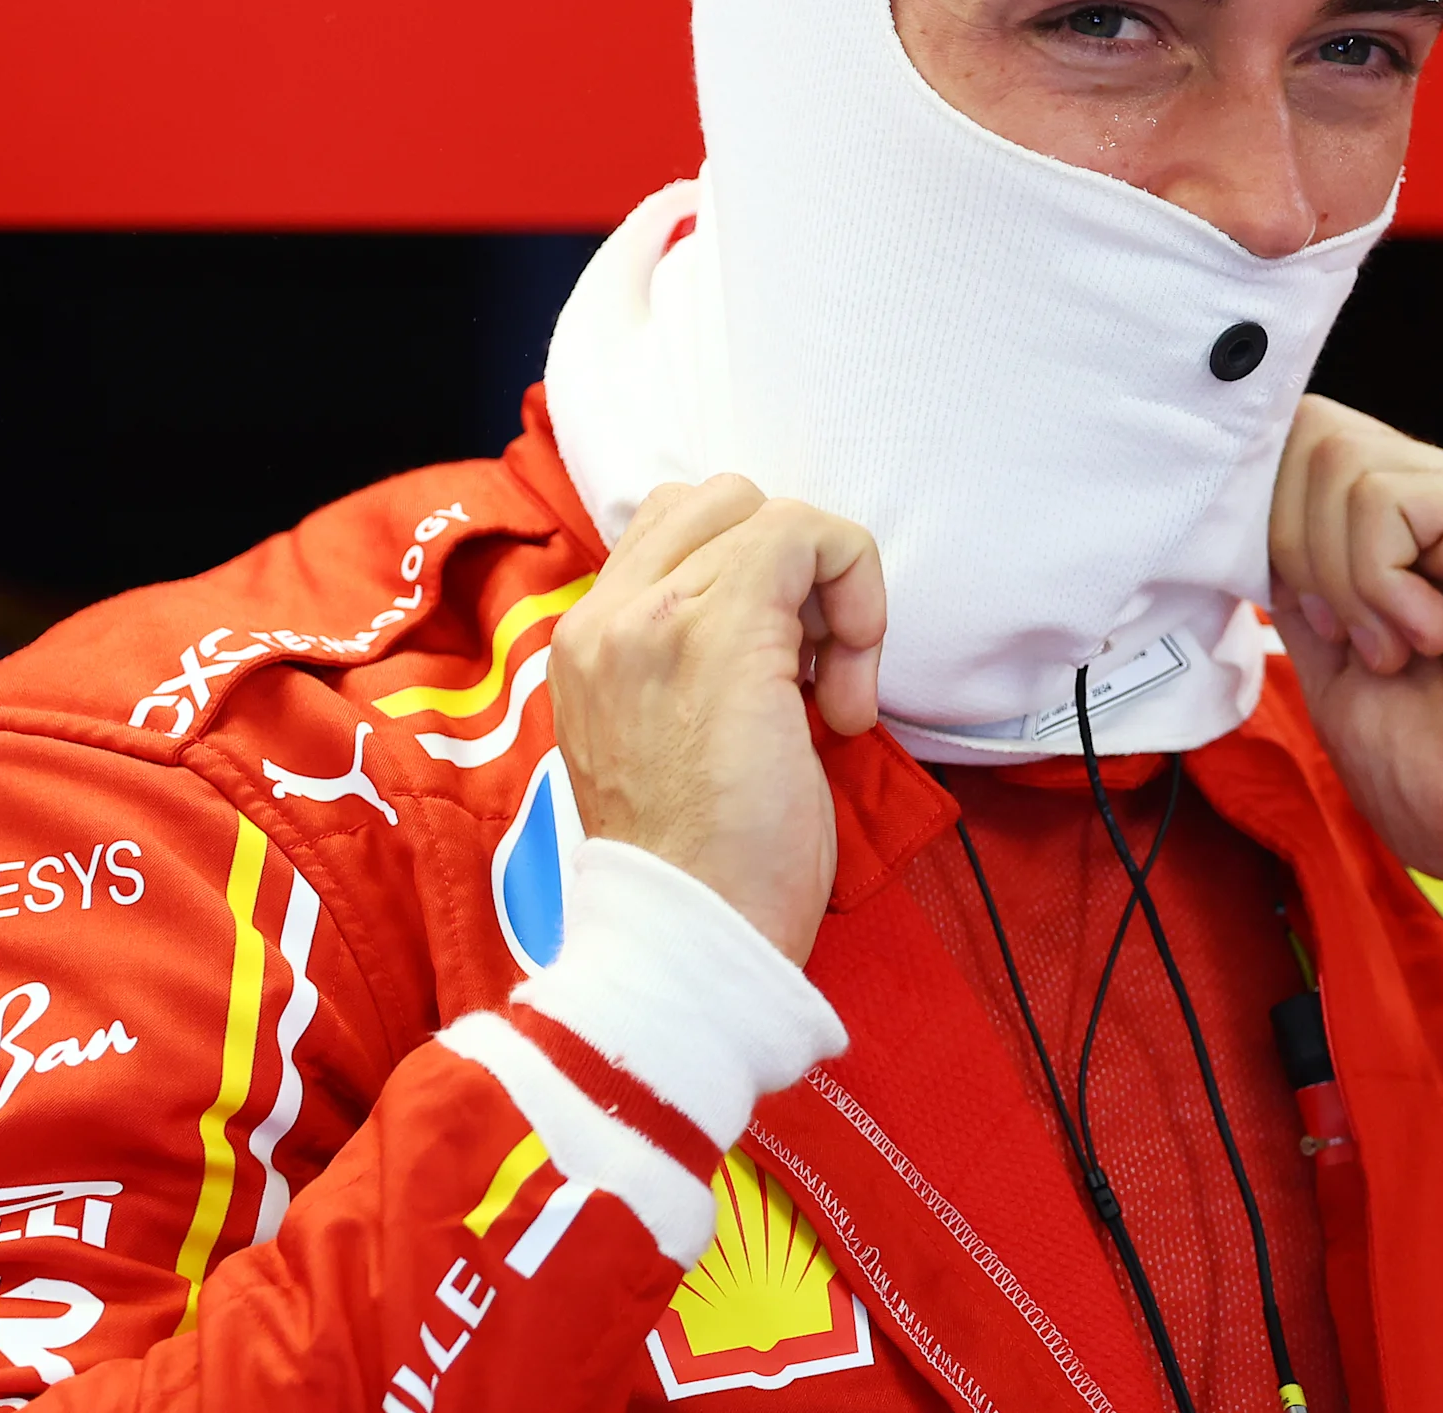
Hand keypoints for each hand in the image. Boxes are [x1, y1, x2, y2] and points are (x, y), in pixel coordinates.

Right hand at [548, 475, 885, 963]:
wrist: (686, 941)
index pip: (669, 534)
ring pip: (764, 509)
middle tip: (810, 673)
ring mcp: (657, 616)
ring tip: (823, 690)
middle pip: (714, 500)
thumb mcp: (659, 742)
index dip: (749, 582)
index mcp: (586, 643)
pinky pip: (808, 536)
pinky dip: (856, 596)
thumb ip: (682, 664)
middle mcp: (605, 616)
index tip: (782, 680)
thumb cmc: (697, 870)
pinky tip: (844, 701)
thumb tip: (775, 622)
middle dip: (785, 567)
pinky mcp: (725, 630)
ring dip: (822, 585)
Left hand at [1270, 397, 1442, 956]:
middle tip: (1349, 639)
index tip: (1293, 614)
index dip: (1261, 519)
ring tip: (1398, 650)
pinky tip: (1428, 637)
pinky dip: (1377, 580)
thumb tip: (1251, 529)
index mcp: (1403, 539)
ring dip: (1340, 575)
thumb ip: (1301, 595)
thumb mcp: (1337, 678)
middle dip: (1292, 545)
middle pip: (1306, 436)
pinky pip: (1387, 498)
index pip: (1295, 454)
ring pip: (1336, 460)